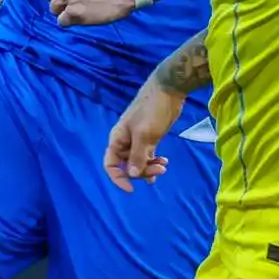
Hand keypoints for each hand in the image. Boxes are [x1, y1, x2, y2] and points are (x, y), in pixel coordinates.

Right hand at [104, 77, 183, 192]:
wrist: (168, 90)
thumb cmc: (152, 110)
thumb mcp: (144, 134)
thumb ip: (137, 156)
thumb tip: (131, 175)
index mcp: (118, 139)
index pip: (111, 165)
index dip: (118, 178)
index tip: (132, 189)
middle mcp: (125, 142)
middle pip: (127, 166)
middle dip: (141, 172)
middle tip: (160, 170)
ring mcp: (137, 140)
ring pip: (139, 162)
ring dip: (150, 168)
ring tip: (164, 166)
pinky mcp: (149, 137)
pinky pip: (147, 155)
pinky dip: (154, 162)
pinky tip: (164, 163)